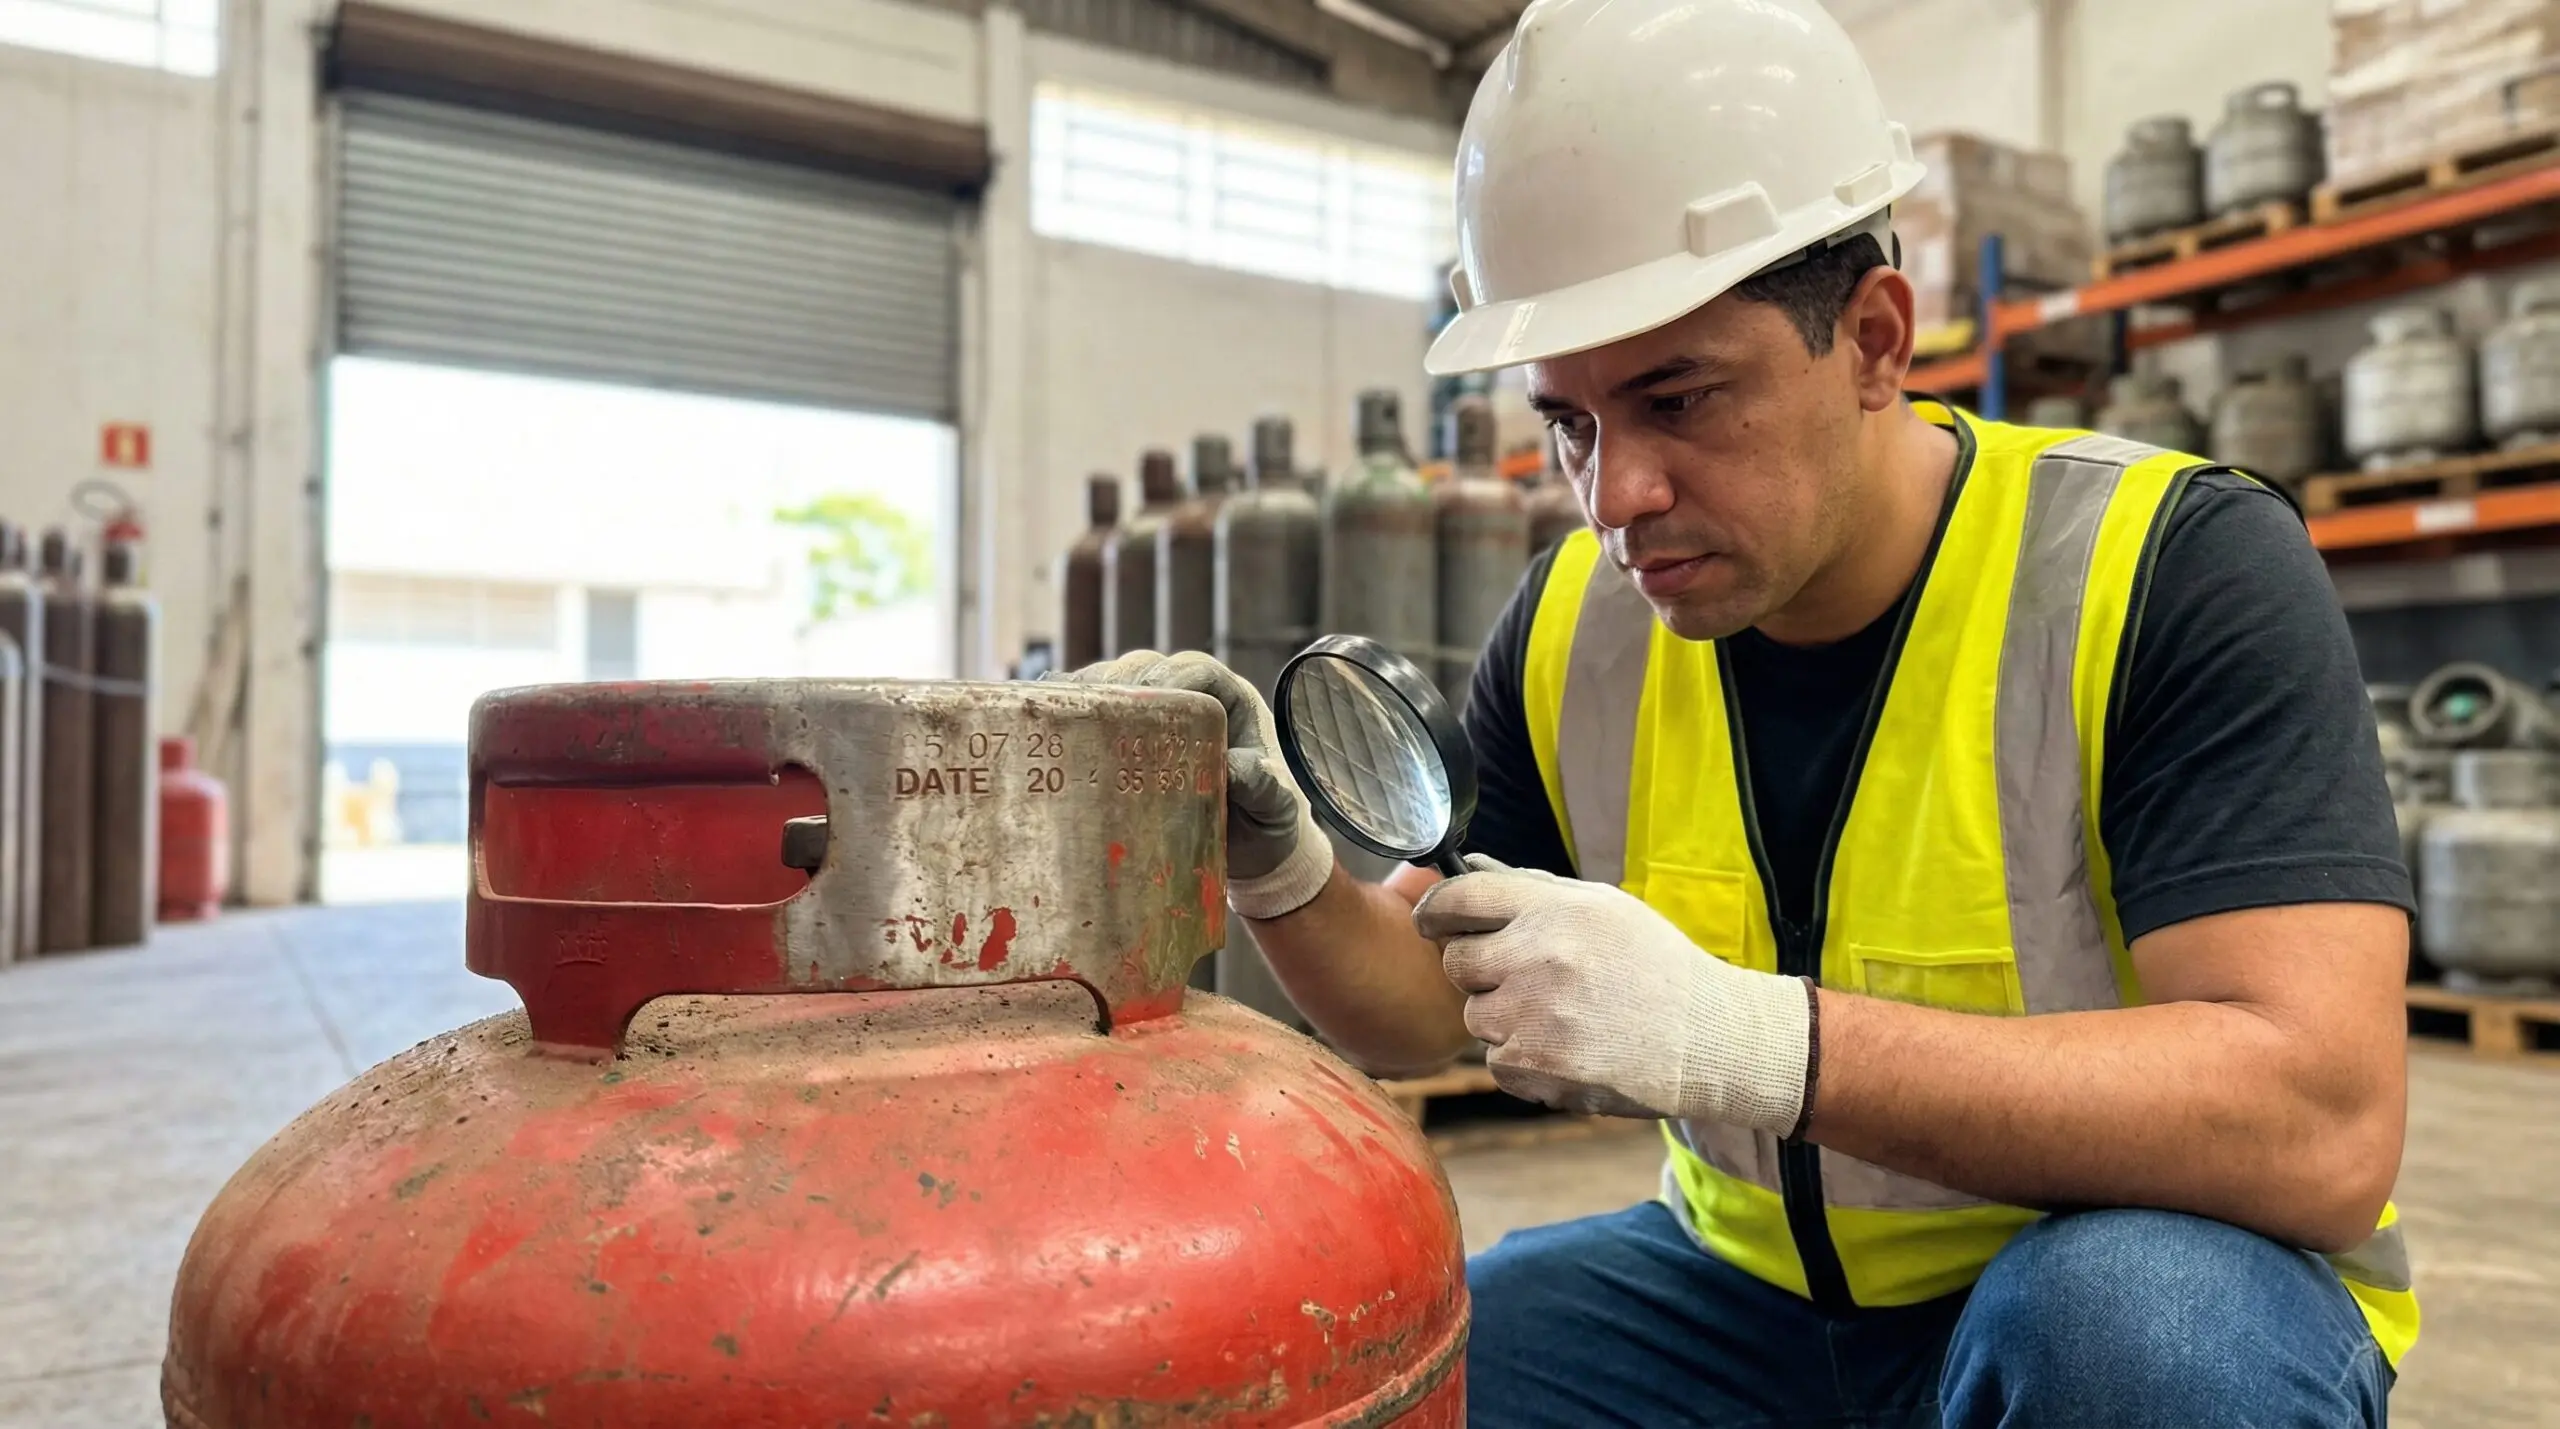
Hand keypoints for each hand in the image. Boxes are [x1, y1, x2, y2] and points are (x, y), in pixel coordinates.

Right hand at [1052, 650, 1332, 919]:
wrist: (1252, 853)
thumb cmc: (1268, 824)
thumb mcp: (1274, 808)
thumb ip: (1265, 786)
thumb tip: (1239, 768)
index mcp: (1229, 702)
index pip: (1196, 671)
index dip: (1168, 676)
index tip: (1145, 697)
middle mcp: (1187, 699)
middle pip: (1145, 669)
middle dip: (1117, 683)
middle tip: (1093, 710)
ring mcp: (1153, 718)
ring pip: (1114, 686)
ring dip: (1087, 696)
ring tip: (1063, 716)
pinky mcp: (1126, 740)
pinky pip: (1096, 714)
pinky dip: (1073, 715)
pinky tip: (1048, 725)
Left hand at [1411, 856, 1811, 1130]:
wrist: (1710, 1040)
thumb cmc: (1655, 968)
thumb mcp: (1603, 908)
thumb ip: (1529, 889)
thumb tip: (1464, 865)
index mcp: (1557, 908)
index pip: (1461, 896)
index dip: (1436, 910)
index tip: (1432, 922)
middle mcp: (1541, 955)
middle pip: (1457, 961)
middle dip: (1481, 972)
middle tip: (1527, 981)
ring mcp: (1536, 1013)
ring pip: (1476, 1017)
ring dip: (1506, 1021)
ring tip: (1564, 1019)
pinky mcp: (1538, 1065)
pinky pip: (1498, 1063)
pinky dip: (1525, 1063)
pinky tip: (1571, 1051)